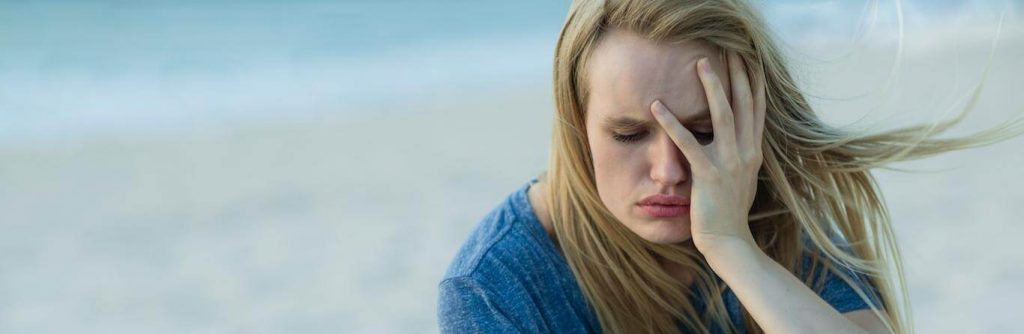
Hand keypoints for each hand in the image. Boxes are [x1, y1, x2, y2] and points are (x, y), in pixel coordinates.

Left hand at [650, 51, 766, 255]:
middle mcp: (746, 153)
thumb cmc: (729, 214)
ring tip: (702, 64)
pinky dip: (671, 122)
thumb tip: (735, 143)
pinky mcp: (708, 174)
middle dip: (738, 74)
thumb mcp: (740, 180)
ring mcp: (729, 162)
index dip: (754, 83)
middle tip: (730, 50)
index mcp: (753, 153)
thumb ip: (738, 158)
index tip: (749, 61)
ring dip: (712, 86)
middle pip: (745, 104)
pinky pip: (687, 142)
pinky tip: (657, 106)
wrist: (729, 242)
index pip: (757, 110)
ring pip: (723, 115)